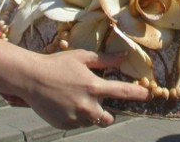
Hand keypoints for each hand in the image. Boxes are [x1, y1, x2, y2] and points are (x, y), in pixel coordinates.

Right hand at [0, 41, 148, 129]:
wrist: (30, 78)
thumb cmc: (57, 64)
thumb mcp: (82, 57)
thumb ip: (105, 59)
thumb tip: (124, 55)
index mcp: (93, 86)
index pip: (122, 93)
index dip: (138, 94)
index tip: (149, 95)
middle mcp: (87, 105)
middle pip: (108, 118)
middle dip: (107, 113)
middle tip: (97, 103)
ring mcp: (75, 117)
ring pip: (91, 121)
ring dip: (89, 114)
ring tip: (75, 99)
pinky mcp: (64, 124)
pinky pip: (77, 124)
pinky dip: (75, 117)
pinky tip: (65, 104)